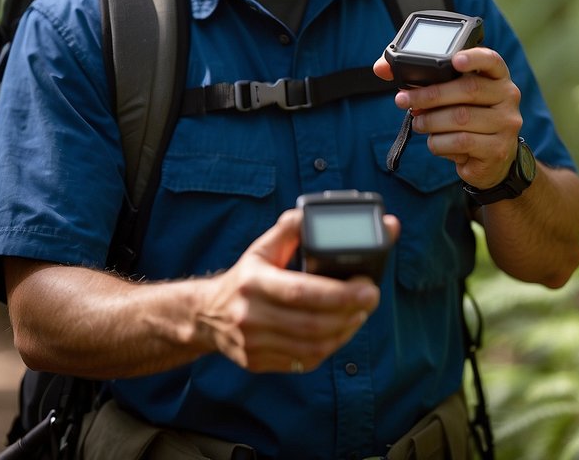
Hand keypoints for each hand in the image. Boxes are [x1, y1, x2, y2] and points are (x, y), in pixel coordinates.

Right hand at [196, 208, 397, 372]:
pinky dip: (330, 347)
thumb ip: (289, 230)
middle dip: (351, 312)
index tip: (368, 287)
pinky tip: (340, 331)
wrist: (208, 316)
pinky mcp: (259, 362)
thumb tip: (313, 215)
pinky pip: (304, 361)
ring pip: (312, 346)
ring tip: (360, 313)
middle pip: (312, 323)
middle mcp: (250, 316)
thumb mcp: (261, 249)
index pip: (301, 292)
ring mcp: (253, 343)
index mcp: (253, 283)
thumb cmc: (244, 278)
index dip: (340, 293)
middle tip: (371, 298)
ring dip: (345, 331)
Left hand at [373, 47, 521, 188]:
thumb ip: (422, 80)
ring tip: (418, 123)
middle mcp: (507, 97)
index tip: (455, 60)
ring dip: (430, 121)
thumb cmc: (467, 120)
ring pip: (460, 119)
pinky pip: (460, 143)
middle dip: (430, 95)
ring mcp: (505, 124)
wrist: (493, 160)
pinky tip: (436, 142)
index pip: (491, 60)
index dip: (474, 58)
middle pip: (467, 90)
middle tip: (403, 100)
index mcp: (497, 77)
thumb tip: (381, 68)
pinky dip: (439, 143)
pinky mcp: (497, 150)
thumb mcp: (450, 97)